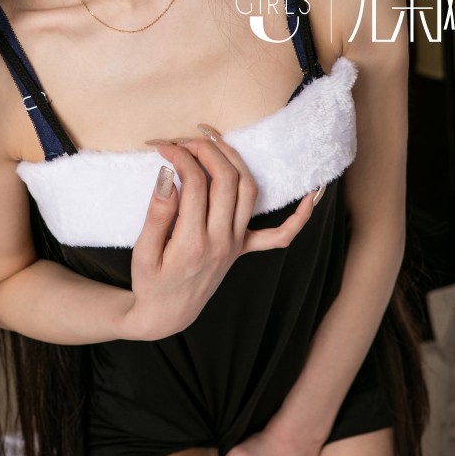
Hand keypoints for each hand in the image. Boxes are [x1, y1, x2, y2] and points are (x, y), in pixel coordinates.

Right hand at [124, 134, 315, 340]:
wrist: (165, 316)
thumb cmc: (151, 283)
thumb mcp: (143, 253)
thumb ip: (157, 214)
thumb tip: (168, 175)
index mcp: (193, 243)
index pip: (194, 184)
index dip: (179, 157)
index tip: (162, 147)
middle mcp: (222, 242)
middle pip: (226, 180)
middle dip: (206, 150)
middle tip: (184, 140)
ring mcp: (237, 245)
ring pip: (248, 190)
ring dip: (235, 159)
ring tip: (213, 142)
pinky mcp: (243, 249)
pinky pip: (280, 236)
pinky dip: (299, 217)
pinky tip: (312, 197)